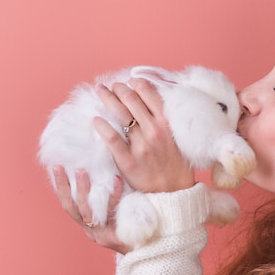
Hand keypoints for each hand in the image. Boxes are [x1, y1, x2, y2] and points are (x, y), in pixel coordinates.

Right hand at [53, 166, 130, 253]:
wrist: (146, 251)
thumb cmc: (131, 230)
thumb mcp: (114, 217)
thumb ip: (107, 202)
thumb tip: (103, 174)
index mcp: (87, 226)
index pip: (68, 206)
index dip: (61, 189)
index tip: (56, 169)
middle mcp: (90, 230)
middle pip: (71, 208)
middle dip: (63, 187)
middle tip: (59, 167)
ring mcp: (100, 234)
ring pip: (86, 211)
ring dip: (82, 190)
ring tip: (81, 172)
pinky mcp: (113, 235)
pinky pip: (112, 212)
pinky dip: (114, 194)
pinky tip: (116, 180)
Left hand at [93, 78, 194, 192]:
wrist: (174, 193)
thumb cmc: (176, 166)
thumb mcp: (179, 140)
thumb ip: (167, 122)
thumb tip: (153, 105)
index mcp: (167, 124)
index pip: (150, 94)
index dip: (137, 84)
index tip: (131, 81)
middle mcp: (154, 132)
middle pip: (132, 101)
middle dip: (119, 89)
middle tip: (112, 86)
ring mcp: (140, 146)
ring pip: (120, 115)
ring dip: (108, 99)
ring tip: (101, 91)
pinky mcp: (128, 161)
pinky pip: (112, 139)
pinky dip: (102, 127)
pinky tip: (95, 120)